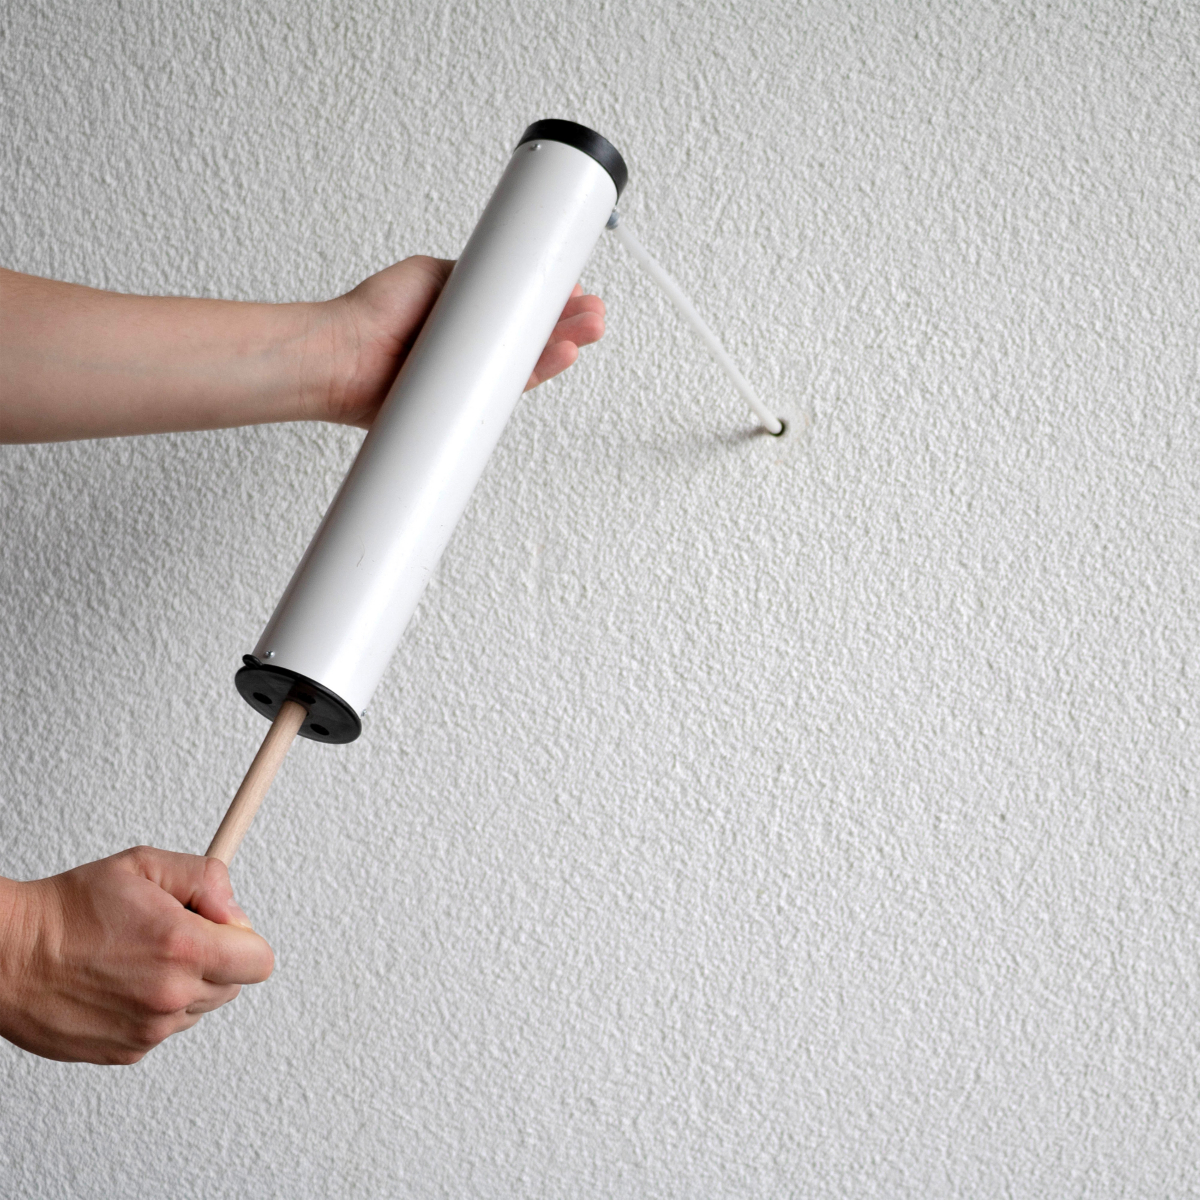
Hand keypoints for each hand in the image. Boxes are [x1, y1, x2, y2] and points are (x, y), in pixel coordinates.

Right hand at [0, 847, 273, 1063]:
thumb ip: (205, 878)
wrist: (7, 956)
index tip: (222, 928)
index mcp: (183, 948)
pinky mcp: (126, 1053)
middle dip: (214, 958)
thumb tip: (235, 908)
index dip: (244, 940)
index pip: (259, 962)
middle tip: (172, 935)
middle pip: (232, 985)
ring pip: (198, 1008)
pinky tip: (120, 983)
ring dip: (183, 984)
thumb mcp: (145, 865)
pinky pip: (163, 1028)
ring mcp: (148, 1030)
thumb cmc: (68, 909)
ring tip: (138, 958)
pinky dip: (152, 1008)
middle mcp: (170, 995)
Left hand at [319, 256, 606, 427]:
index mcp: (467, 320)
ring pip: (526, 364)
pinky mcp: (464, 406)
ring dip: (562, 346)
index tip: (576, 292)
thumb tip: (510, 266)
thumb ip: (473, 275)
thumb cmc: (373, 316)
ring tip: (587, 331)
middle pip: (531, 339)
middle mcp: (471, 352)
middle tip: (593, 314)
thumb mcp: (433, 276)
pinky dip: (535, 373)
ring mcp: (470, 380)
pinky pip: (506, 392)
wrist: (344, 356)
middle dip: (567, 324)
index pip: (520, 313)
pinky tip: (560, 357)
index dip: (551, 304)